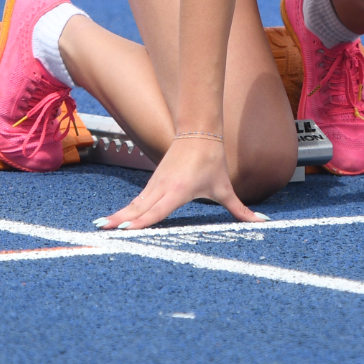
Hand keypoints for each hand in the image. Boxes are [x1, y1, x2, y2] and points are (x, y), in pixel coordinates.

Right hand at [94, 136, 266, 230]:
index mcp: (180, 190)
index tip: (126, 227)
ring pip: (135, 204)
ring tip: (100, 227)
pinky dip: (124, 210)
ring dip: (117, 215)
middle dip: (121, 219)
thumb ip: (241, 210)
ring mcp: (155, 185)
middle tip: (103, 231)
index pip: (158, 210)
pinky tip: (111, 220)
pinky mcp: (152, 183)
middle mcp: (164, 188)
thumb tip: (263, 222)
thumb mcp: (225, 189)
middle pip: (139, 208)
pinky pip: (137, 200)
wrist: (199, 132)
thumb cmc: (212, 161)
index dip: (142, 220)